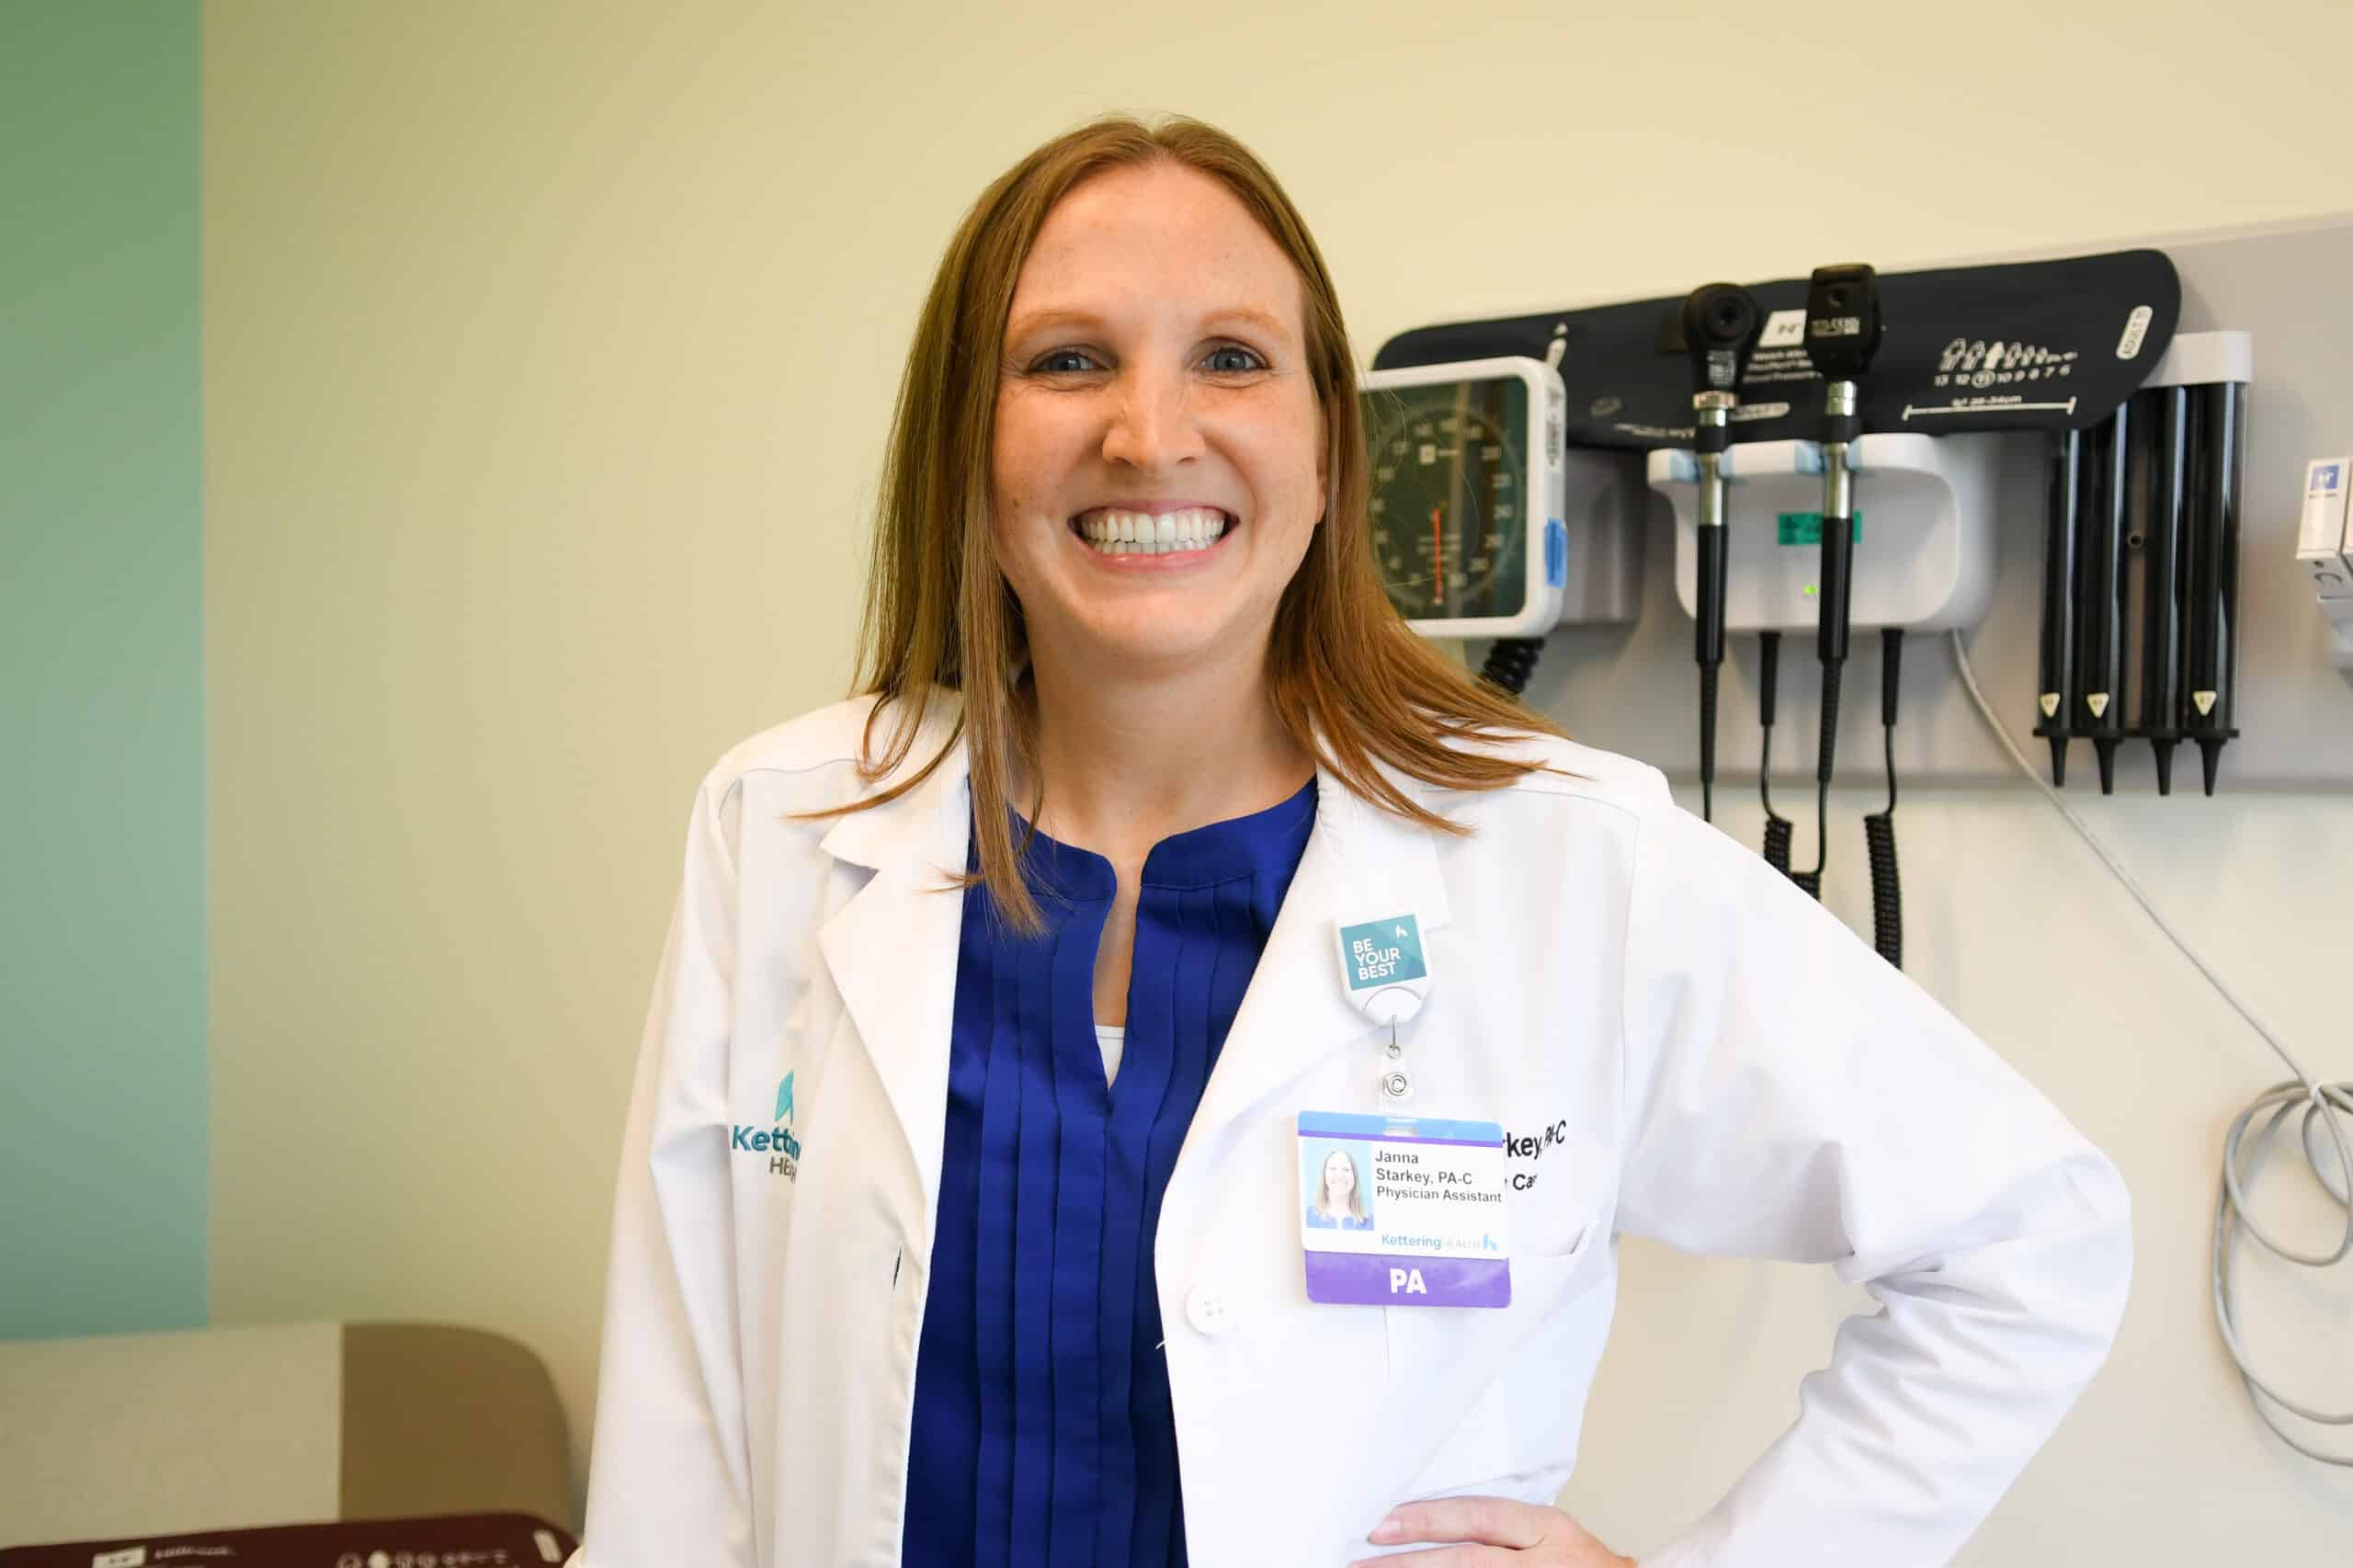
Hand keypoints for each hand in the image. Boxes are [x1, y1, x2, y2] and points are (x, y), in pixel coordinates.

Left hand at [1351, 1495, 1633, 1566]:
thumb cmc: (1583, 1565)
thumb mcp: (1550, 1532)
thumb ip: (1503, 1526)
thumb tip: (1432, 1520)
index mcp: (1547, 1528)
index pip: (1477, 1517)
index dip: (1428, 1520)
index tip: (1381, 1524)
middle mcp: (1543, 1561)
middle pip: (1468, 1561)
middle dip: (1411, 1562)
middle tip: (1361, 1561)